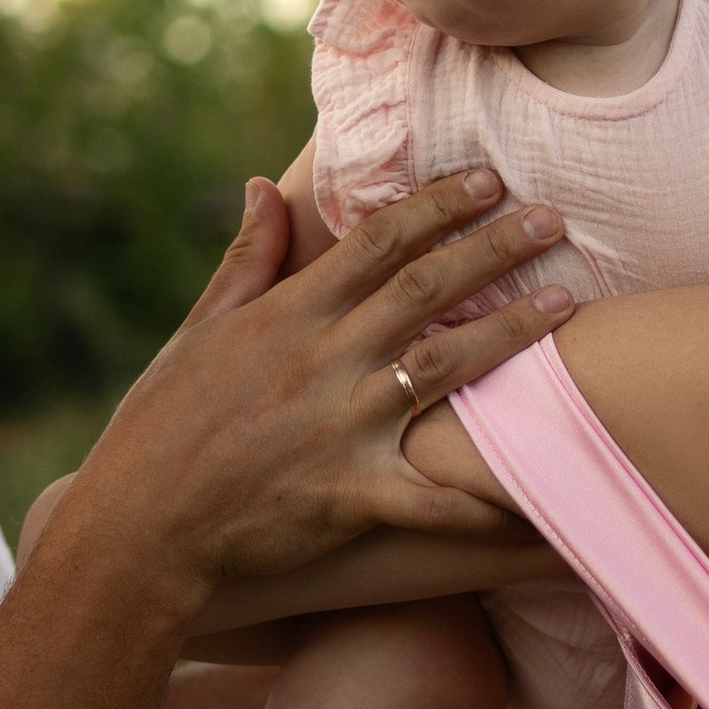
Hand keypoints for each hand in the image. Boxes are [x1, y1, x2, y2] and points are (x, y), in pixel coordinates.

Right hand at [39, 169, 575, 607]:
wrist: (139, 528)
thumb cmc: (162, 426)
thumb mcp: (198, 332)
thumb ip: (246, 259)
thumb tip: (262, 185)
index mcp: (287, 316)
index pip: (376, 242)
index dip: (437, 205)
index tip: (488, 179)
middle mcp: (321, 362)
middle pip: (424, 289)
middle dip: (495, 248)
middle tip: (554, 219)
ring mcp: (339, 429)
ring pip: (445, 369)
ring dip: (512, 333)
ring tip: (569, 305)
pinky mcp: (350, 497)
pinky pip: (433, 498)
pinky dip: (484, 498)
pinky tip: (541, 489)